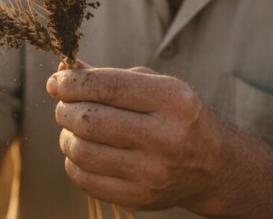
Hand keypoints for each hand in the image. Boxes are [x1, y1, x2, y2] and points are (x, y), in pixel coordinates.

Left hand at [46, 64, 227, 211]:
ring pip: (81, 151)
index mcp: (172, 100)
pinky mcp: (140, 198)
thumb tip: (59, 75)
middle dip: (65, 110)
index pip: (105, 86)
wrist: (214, 166)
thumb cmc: (174, 116)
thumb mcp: (153, 86)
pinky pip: (84, 179)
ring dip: (66, 136)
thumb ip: (106, 77)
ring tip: (76, 130)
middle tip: (66, 107)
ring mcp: (153, 172)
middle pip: (89, 120)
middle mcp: (166, 137)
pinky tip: (85, 152)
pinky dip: (74, 162)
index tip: (58, 82)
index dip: (71, 83)